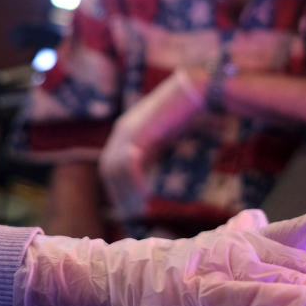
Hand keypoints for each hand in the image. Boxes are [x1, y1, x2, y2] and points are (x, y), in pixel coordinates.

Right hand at [14, 197, 305, 305]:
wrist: (123, 277)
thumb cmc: (177, 266)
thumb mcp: (218, 246)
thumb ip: (244, 231)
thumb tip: (254, 215)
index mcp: (258, 242)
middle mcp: (252, 251)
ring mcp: (232, 271)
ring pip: (297, 282)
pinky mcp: (209, 295)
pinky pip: (255, 301)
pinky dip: (291, 300)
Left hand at [98, 69, 204, 219]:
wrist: (196, 89)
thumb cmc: (189, 110)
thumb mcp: (169, 134)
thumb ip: (160, 151)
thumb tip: (162, 174)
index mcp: (127, 130)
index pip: (112, 164)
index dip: (118, 186)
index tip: (128, 206)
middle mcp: (122, 131)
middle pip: (109, 169)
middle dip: (118, 194)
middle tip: (130, 216)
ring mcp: (127, 131)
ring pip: (116, 170)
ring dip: (126, 193)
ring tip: (138, 212)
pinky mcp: (138, 134)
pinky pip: (130, 165)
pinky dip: (135, 184)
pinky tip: (145, 197)